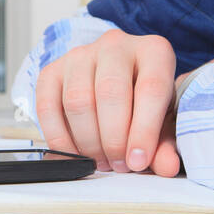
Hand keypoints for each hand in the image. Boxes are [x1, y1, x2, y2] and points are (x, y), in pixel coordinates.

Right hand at [35, 28, 181, 176]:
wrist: (118, 82)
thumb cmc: (145, 102)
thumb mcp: (164, 120)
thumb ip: (165, 143)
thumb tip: (166, 167)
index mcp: (153, 51)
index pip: (150, 88)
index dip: (143, 130)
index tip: (137, 162)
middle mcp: (115, 45)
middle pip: (110, 92)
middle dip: (113, 138)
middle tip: (119, 166)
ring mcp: (80, 55)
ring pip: (77, 100)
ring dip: (88, 141)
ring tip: (101, 162)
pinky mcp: (53, 70)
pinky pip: (47, 106)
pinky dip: (58, 137)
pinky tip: (74, 155)